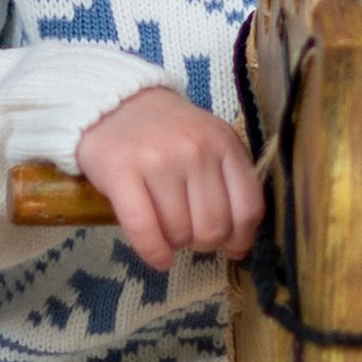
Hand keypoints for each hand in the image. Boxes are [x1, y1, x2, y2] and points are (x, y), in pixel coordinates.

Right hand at [75, 90, 263, 273]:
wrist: (113, 103)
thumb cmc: (165, 132)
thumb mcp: (208, 141)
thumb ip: (227, 181)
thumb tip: (238, 245)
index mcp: (223, 142)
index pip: (247, 208)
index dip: (241, 238)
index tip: (231, 247)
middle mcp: (195, 149)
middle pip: (214, 227)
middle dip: (203, 243)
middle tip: (189, 235)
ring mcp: (158, 160)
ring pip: (180, 232)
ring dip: (174, 244)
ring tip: (166, 230)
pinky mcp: (121, 172)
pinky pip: (145, 230)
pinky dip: (153, 253)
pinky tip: (157, 257)